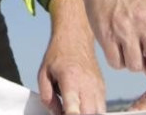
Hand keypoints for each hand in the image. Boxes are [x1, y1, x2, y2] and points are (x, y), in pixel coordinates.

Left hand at [39, 0, 105, 114]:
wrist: (75, 38)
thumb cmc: (58, 55)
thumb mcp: (43, 74)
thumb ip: (46, 96)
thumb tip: (54, 113)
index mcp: (70, 80)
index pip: (73, 109)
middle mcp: (87, 85)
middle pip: (88, 114)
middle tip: (67, 110)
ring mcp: (97, 86)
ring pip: (98, 112)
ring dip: (87, 114)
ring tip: (75, 107)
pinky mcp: (103, 87)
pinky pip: (102, 106)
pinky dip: (93, 110)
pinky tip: (82, 104)